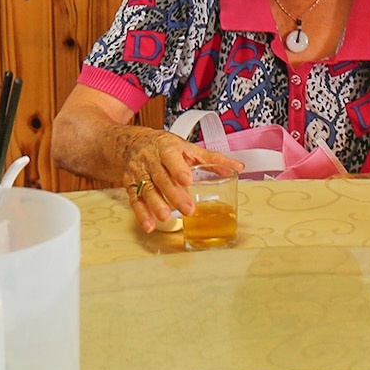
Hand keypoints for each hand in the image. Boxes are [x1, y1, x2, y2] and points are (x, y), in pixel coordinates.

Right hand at [119, 130, 241, 232]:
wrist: (132, 143)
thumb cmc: (165, 147)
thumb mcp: (188, 148)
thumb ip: (212, 160)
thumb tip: (238, 167)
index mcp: (167, 148)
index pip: (171, 157)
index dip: (178, 168)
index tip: (187, 180)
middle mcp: (151, 160)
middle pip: (161, 177)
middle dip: (174, 194)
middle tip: (188, 209)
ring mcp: (139, 173)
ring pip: (147, 189)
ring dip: (155, 204)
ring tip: (166, 217)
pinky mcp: (131, 185)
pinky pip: (135, 199)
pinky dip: (141, 214)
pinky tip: (149, 225)